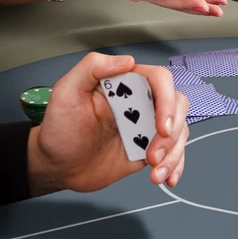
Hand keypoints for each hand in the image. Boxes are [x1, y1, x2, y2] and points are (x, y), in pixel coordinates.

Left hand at [27, 53, 188, 194]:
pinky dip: (177, 165)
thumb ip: (91, 68)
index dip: (167, 100)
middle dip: (174, 130)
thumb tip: (127, 60)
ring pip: (180, 129)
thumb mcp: (67, 92)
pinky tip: (168, 178)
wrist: (57, 166)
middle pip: (177, 104)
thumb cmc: (59, 127)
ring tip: (155, 171)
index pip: (159, 79)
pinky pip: (174, 152)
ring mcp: (146, 126)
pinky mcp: (148, 148)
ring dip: (174, 152)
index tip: (162, 125)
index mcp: (125, 83)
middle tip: (154, 154)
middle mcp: (140, 102)